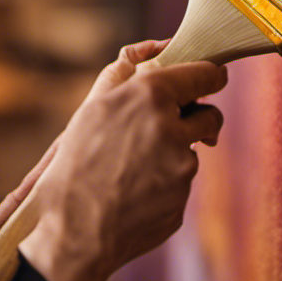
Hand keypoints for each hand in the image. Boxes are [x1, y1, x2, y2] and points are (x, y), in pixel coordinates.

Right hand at [17, 39, 226, 280]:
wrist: (71, 231)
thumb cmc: (75, 161)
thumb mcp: (93, 105)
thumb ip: (128, 72)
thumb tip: (160, 49)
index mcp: (152, 95)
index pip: (207, 74)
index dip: (209, 76)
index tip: (207, 80)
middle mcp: (173, 128)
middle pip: (211, 114)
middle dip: (196, 118)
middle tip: (171, 126)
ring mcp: (181, 168)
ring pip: (192, 151)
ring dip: (174, 153)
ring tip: (133, 167)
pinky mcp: (182, 201)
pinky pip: (181, 183)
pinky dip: (164, 183)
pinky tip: (134, 192)